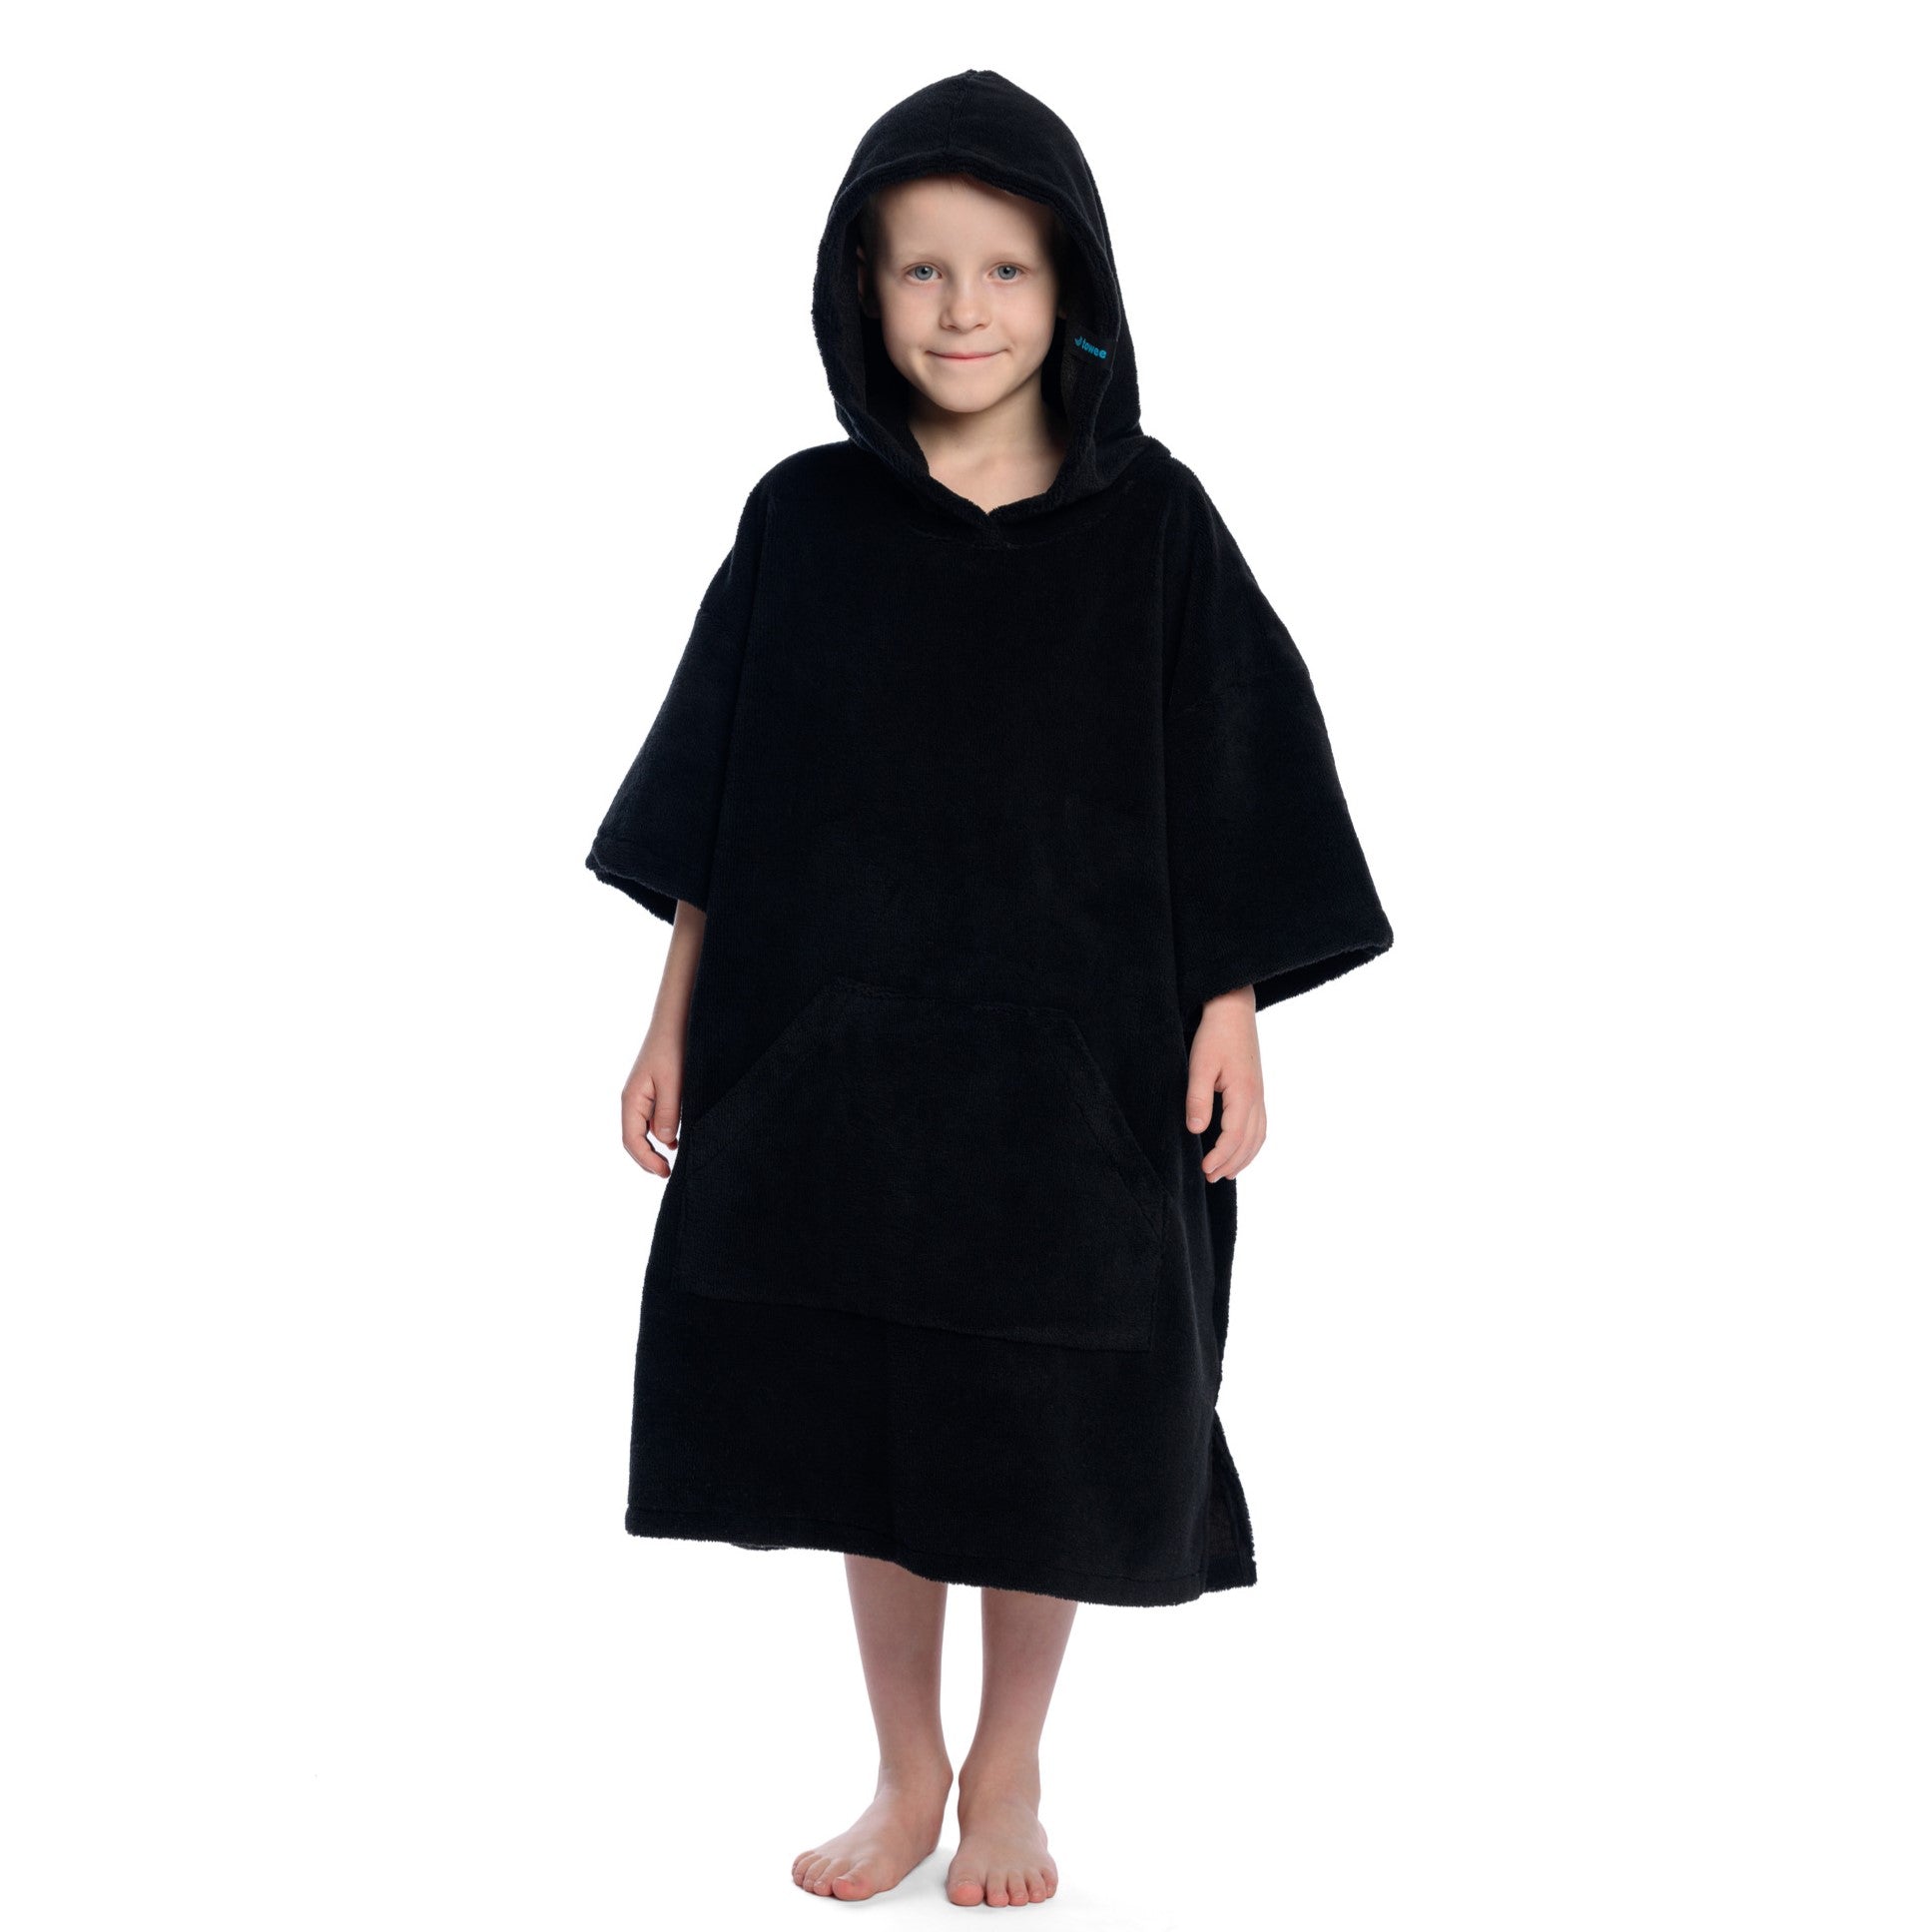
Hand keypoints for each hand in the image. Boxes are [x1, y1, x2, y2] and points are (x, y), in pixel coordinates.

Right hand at [621, 1022, 686, 1178]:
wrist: (675, 1021)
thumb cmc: (673, 1049)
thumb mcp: (674, 1084)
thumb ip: (668, 1113)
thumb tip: (663, 1142)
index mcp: (632, 1099)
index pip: (632, 1140)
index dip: (646, 1160)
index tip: (665, 1172)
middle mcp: (633, 1100)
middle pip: (633, 1138)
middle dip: (647, 1158)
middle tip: (667, 1172)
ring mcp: (641, 1096)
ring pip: (642, 1130)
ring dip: (653, 1147)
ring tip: (670, 1161)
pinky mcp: (652, 1091)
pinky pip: (651, 1118)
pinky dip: (660, 1133)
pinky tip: (674, 1139)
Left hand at [1185, 986, 1266, 1182]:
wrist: (1233, 1009)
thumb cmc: (1215, 1035)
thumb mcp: (1199, 1065)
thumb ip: (1198, 1098)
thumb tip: (1196, 1131)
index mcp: (1244, 1093)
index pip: (1234, 1136)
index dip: (1220, 1157)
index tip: (1204, 1170)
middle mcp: (1257, 1097)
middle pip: (1249, 1141)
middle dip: (1231, 1163)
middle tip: (1210, 1178)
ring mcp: (1260, 1094)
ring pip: (1259, 1136)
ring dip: (1244, 1158)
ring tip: (1226, 1173)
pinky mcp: (1257, 1089)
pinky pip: (1261, 1125)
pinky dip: (1252, 1144)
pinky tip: (1241, 1149)